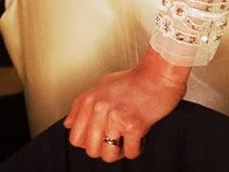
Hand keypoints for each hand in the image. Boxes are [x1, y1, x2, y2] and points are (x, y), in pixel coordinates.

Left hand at [65, 48, 189, 160]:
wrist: (160, 73)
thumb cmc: (135, 79)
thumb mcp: (102, 85)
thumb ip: (82, 104)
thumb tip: (69, 124)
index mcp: (90, 100)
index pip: (75, 137)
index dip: (87, 142)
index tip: (97, 138)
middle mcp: (100, 109)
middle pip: (91, 149)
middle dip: (103, 149)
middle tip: (114, 140)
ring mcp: (116, 118)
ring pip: (108, 155)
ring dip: (118, 152)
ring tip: (125, 141)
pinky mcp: (134, 126)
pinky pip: (130, 152)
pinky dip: (135, 149)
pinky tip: (138, 138)